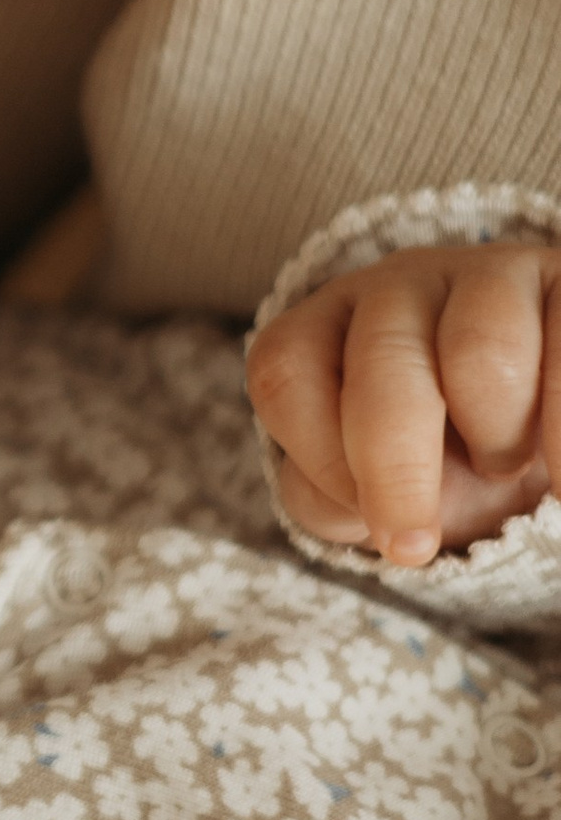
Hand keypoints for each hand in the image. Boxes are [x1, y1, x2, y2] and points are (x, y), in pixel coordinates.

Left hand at [246, 240, 560, 565]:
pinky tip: (557, 475)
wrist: (540, 445)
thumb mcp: (372, 486)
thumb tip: (360, 509)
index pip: (286, 371)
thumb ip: (333, 497)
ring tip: (504, 468)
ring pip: (480, 351)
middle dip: (395, 469)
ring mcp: (488, 275)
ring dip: (495, 437)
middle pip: (383, 361)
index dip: (318, 457)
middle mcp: (400, 286)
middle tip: (415, 545)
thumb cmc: (444, 464)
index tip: (366, 518)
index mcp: (331, 326)